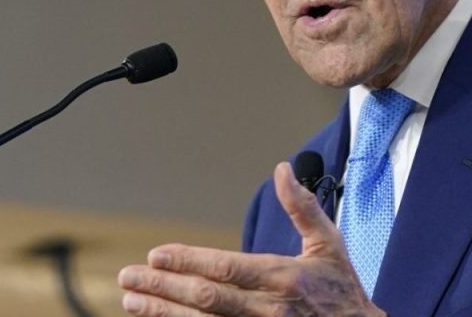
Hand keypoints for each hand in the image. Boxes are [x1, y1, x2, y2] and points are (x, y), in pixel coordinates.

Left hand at [118, 162, 384, 315]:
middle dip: (163, 288)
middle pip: (206, 298)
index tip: (155, 255)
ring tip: (132, 301)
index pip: (226, 268)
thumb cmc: (343, 291)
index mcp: (284, 277)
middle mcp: (269, 309)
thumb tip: (283, 169)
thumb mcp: (329, 244)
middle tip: (128, 278)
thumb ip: (303, 206)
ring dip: (163, 313)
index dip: (188, 262)